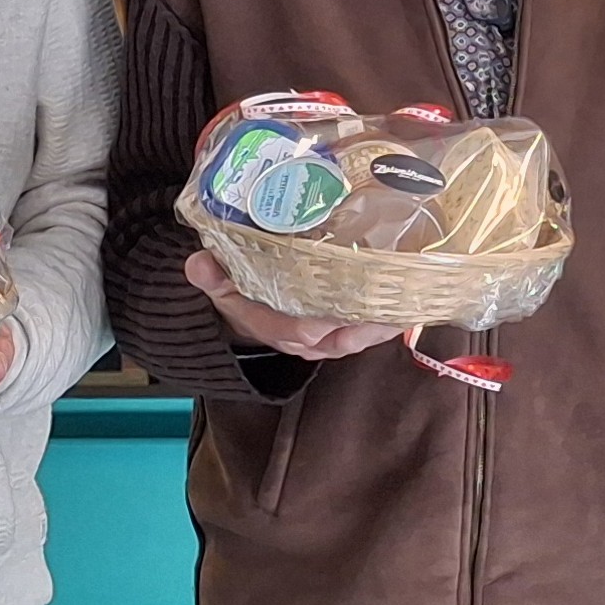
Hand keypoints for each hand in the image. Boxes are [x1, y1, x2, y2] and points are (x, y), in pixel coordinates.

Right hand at [184, 251, 404, 360]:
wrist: (248, 308)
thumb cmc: (239, 290)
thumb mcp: (221, 282)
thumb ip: (212, 275)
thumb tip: (198, 263)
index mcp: (271, 325)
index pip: (294, 331)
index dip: (311, 327)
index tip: (326, 318)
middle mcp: (301, 337)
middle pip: (336, 340)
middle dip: (361, 328)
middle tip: (387, 309)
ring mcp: (323, 338)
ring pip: (355, 338)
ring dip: (380, 327)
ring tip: (405, 308)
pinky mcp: (339, 330)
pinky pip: (364, 331)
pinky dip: (383, 322)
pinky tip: (406, 306)